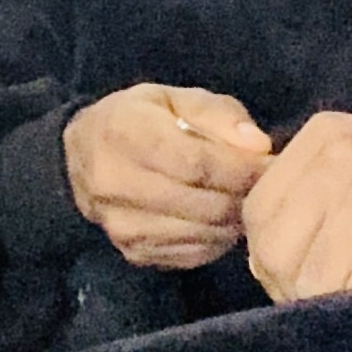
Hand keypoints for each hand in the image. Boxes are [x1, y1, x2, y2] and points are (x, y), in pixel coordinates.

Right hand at [64, 84, 271, 269]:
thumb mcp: (172, 98)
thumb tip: (259, 147)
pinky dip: (217, 237)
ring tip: (243, 197)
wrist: (80, 159)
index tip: (270, 163)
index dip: (241, 168)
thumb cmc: (135, 120)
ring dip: (235, 218)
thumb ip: (217, 113)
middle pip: (204, 203)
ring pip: (204, 233)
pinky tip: (219, 217)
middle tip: (265, 183)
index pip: (196, 163)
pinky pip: (195, 253)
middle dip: (244, 194)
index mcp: (125, 134)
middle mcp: (117, 185)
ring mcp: (124, 227)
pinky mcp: (134, 254)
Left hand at [241, 113, 351, 303]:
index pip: (259, 215)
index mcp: (326, 136)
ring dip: (331, 308)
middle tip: (336, 300)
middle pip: (275, 254)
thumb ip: (319, 189)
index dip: (275, 258)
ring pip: (309, 284)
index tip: (303, 277)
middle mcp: (340, 163)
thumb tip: (271, 256)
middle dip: (295, 290)